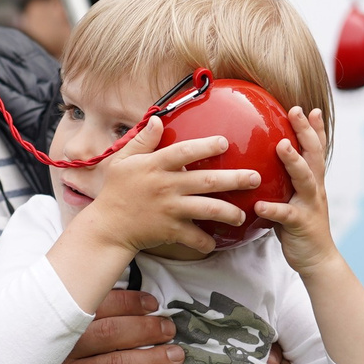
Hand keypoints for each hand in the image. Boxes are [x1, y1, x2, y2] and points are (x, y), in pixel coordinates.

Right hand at [0, 289, 181, 363]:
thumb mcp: (20, 334)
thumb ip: (49, 317)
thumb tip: (81, 298)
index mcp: (53, 327)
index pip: (96, 306)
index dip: (129, 303)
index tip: (152, 303)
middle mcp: (62, 351)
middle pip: (114, 333)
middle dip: (147, 328)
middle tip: (170, 329)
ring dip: (152, 360)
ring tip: (175, 356)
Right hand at [76, 118, 257, 258]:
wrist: (107, 227)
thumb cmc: (116, 191)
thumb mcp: (123, 160)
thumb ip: (143, 141)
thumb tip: (158, 120)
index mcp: (155, 166)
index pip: (185, 152)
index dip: (206, 146)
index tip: (225, 142)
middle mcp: (166, 186)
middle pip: (207, 180)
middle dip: (234, 179)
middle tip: (255, 178)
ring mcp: (170, 209)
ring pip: (208, 209)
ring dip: (229, 212)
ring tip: (242, 215)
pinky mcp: (170, 230)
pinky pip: (194, 237)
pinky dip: (206, 242)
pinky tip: (215, 243)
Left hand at [254, 108, 335, 271]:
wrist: (317, 260)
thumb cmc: (300, 228)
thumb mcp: (294, 199)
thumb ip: (284, 182)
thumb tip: (261, 164)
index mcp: (314, 182)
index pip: (317, 150)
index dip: (315, 129)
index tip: (310, 109)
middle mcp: (315, 189)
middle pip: (314, 155)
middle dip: (306, 132)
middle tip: (296, 111)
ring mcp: (310, 205)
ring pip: (305, 179)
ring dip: (294, 162)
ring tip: (281, 147)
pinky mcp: (301, 225)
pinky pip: (287, 215)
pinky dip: (274, 209)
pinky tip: (260, 205)